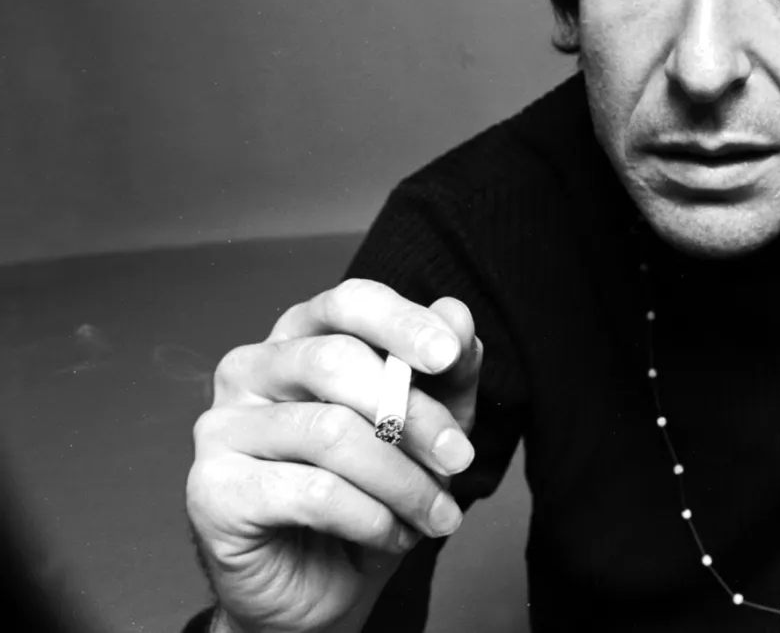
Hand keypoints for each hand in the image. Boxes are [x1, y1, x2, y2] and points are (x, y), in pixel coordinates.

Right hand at [185, 278, 483, 632]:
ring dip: (402, 480)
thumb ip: (446, 371)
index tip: (450, 356)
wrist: (324, 584)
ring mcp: (222, 426)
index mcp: (303, 336)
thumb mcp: (428, 427)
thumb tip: (457, 313)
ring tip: (437, 515)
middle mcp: (252, 369)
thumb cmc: (373, 490)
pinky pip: (309, 492)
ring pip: (329, 432)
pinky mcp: (211, 489)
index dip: (401, 323)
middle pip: (337, 361)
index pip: (348, 302)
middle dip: (416, 415)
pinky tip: (392, 535)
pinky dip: (370, 517)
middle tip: (461, 459)